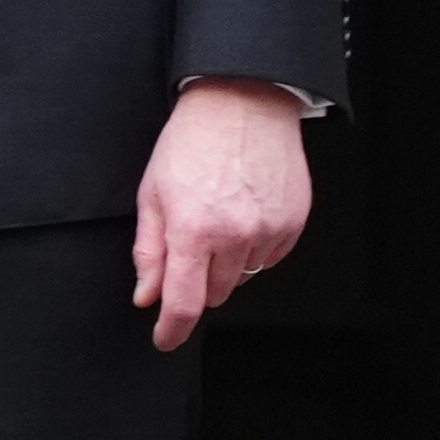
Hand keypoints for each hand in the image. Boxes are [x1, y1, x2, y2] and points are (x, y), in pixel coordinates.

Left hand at [129, 79, 311, 352]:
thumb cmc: (193, 140)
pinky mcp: (293, 223)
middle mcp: (234, 237)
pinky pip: (270, 257)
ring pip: (243, 276)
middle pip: (215, 293)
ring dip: (228, 261)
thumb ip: (149, 251)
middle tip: (192, 238)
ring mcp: (268, 231)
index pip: (184, 304)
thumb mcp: (153, 193)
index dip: (171, 330)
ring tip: (221, 214)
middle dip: (198, 279)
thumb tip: (147, 295)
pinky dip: (254, 246)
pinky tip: (244, 211)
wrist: (242, 101)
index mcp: (193, 231)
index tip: (165, 338)